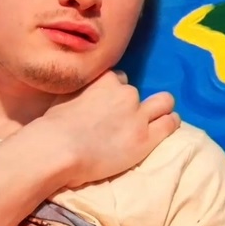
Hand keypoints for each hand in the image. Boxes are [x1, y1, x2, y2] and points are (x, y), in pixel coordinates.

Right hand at [37, 70, 179, 187]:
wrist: (60, 147)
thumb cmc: (53, 124)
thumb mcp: (64, 95)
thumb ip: (78, 90)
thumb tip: (78, 93)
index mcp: (104, 79)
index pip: (118, 78)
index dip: (114, 91)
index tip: (109, 103)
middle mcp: (124, 92)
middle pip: (137, 91)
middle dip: (133, 101)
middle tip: (126, 116)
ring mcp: (138, 115)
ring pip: (164, 102)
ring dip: (160, 108)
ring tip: (156, 118)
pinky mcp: (146, 138)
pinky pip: (170, 123)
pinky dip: (170, 122)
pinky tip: (168, 124)